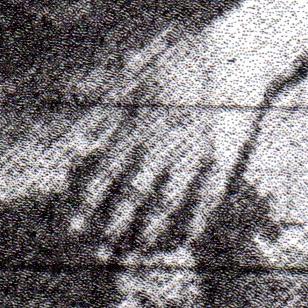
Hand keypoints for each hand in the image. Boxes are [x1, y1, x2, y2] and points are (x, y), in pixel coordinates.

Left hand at [63, 25, 270, 255]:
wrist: (232, 54)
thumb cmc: (181, 63)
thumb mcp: (138, 80)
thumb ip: (110, 107)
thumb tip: (79, 130)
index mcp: (139, 124)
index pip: (107, 171)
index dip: (89, 201)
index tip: (75, 227)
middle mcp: (163, 143)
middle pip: (134, 192)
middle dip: (117, 224)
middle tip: (103, 253)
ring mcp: (194, 151)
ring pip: (170, 198)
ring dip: (153, 227)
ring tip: (140, 250)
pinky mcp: (224, 156)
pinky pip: (211, 194)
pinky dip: (200, 217)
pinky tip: (191, 238)